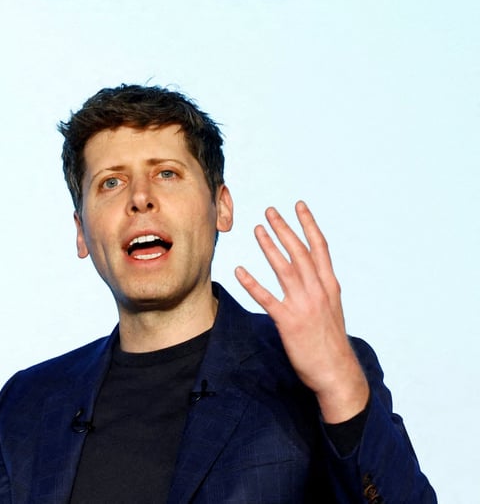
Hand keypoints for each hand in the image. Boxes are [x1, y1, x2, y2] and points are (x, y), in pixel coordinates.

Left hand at [234, 201, 368, 422]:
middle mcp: (318, 291)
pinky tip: (239, 271)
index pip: (319, 248)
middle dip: (285, 228)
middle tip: (270, 210)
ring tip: (256, 229)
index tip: (298, 205)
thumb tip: (311, 274)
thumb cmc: (331, 342)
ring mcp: (304, 305)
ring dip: (270, 247)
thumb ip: (320, 289)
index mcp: (329, 286)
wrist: (337, 372)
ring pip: (285, 268)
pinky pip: (267, 299)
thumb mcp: (332, 309)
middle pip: (300, 252)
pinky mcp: (289, 322)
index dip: (308, 225)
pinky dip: (252, 283)